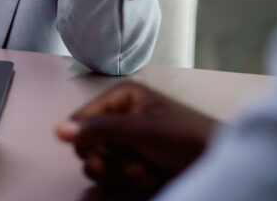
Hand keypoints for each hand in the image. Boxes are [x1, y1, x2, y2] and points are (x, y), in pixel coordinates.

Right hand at [56, 82, 217, 198]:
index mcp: (121, 96)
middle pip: (89, 145)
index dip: (85, 141)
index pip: (81, 119)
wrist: (218, 161)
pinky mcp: (137, 159)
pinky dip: (133, 179)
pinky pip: (117, 174)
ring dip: (121, 172)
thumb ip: (98, 130)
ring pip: (102, 163)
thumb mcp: (139, 130)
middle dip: (109, 160)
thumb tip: (59, 131)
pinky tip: (151, 174)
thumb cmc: (185, 136)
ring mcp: (130, 140)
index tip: (97, 157)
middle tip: (125, 166)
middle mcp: (122, 115)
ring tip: (143, 169)